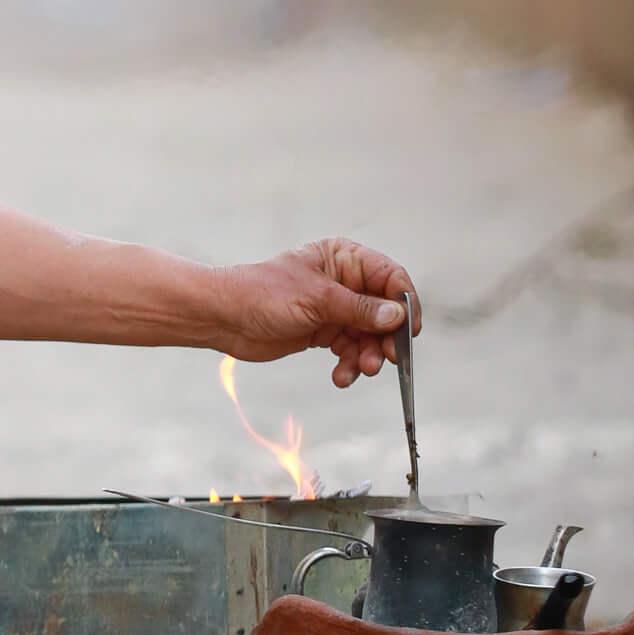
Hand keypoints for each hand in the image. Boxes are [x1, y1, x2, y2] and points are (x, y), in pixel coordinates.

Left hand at [218, 239, 420, 383]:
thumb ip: (359, 309)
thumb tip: (397, 315)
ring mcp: (335, 308)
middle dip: (386, 336)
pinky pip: (351, 350)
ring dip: (369, 355)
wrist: (225, 317)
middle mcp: (344, 281)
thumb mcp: (316, 300)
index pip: (390, 277)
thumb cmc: (263, 294)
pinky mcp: (325, 331)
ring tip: (360, 369)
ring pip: (370, 334)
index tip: (408, 330)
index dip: (404, 303)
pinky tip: (341, 376)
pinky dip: (350, 364)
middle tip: (387, 359)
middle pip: (384, 310)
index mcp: (343, 258)